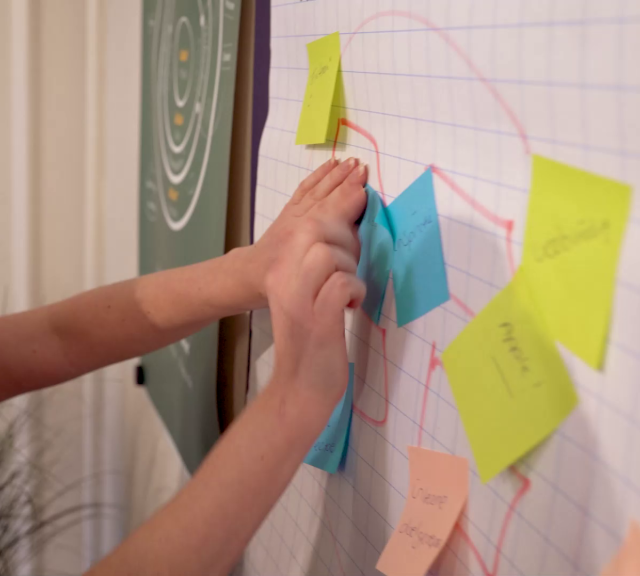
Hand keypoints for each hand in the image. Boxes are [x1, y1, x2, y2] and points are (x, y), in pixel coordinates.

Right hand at [259, 157, 367, 413]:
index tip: (360, 187)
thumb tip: (346, 235)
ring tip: (347, 292)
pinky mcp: (317, 318)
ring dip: (349, 268)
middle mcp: (283, 280)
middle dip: (345, 239)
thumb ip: (319, 267)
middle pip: (318, 230)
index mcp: (280, 272)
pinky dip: (354, 291)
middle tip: (350, 268)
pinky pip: (343, 282)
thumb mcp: (309, 297)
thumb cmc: (314, 342)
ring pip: (330, 253)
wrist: (301, 388)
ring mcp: (298, 298)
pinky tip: (350, 306)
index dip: (337, 205)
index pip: (308, 223)